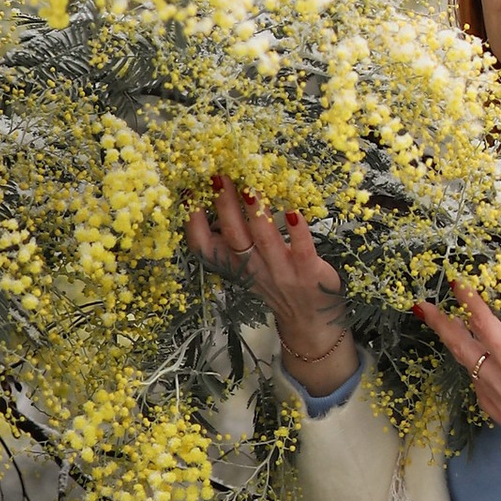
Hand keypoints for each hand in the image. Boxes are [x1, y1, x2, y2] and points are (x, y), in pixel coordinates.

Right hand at [187, 175, 355, 394]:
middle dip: (225, 207)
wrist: (311, 323)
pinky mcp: (309, 274)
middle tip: (219, 177)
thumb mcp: (248, 266)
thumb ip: (234, 239)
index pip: (206, 248)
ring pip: (264, 241)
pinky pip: (301, 251)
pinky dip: (297, 232)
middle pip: (234, 237)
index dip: (193, 223)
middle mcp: (254, 269)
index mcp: (236, 265)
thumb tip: (221, 194)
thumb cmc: (278, 284)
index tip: (189, 192)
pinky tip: (295, 211)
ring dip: (257, 215)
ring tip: (250, 189)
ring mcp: (282, 272)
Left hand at [412, 273, 500, 455]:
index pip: (485, 326)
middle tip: (423, 307)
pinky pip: (480, 391)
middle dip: (442, 325)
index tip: (456, 282)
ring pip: (470, 372)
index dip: (470, 301)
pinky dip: (474, 372)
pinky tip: (479, 365)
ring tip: (450, 330)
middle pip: (462, 350)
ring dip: (458, 348)